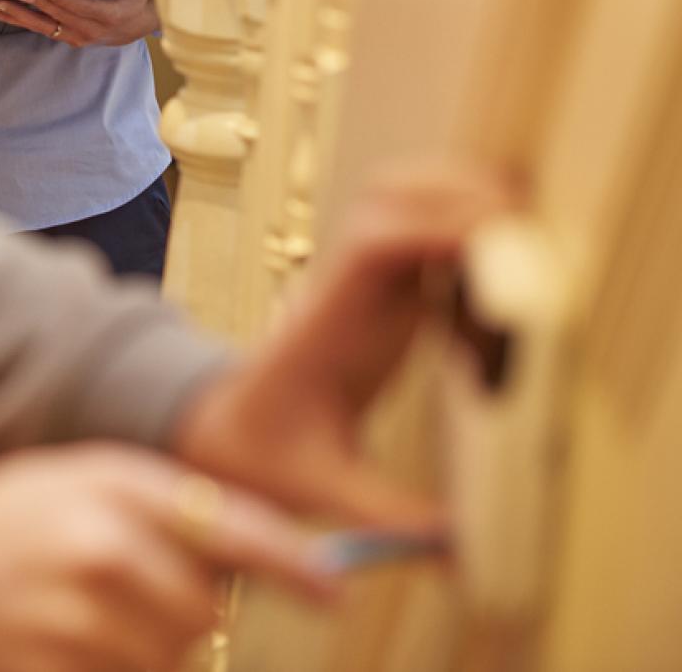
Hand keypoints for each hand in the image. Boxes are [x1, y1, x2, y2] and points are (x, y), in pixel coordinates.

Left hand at [0, 0, 157, 47]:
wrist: (136, 26)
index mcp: (110, 15)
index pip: (84, 8)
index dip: (65, 1)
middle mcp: (90, 31)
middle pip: (58, 16)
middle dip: (35, 5)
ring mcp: (75, 37)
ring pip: (42, 26)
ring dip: (16, 16)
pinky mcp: (63, 37)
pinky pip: (37, 29)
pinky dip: (16, 21)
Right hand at [0, 444, 337, 671]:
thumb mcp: (53, 488)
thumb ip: (143, 512)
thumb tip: (240, 564)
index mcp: (109, 481)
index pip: (235, 526)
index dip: (296, 564)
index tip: (335, 590)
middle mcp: (105, 542)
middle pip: (202, 609)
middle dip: (170, 617)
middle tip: (95, 599)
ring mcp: (80, 613)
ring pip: (165, 656)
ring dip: (131, 654)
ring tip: (58, 624)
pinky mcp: (55, 667)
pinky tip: (44, 650)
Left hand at [171, 163, 517, 531]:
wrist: (217, 430)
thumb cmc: (264, 455)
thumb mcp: (323, 488)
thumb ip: (389, 515)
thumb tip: (460, 549)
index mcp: (331, 323)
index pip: (375, 245)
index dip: (437, 228)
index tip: (497, 245)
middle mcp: (345, 287)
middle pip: (395, 196)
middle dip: (464, 201)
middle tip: (527, 253)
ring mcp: (359, 280)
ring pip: (402, 198)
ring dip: (461, 201)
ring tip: (516, 252)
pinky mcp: (375, 287)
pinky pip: (414, 229)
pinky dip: (457, 227)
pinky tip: (492, 279)